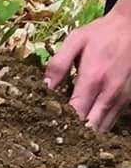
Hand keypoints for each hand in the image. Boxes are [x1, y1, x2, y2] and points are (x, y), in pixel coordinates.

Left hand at [46, 10, 130, 131]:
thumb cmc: (103, 33)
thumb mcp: (76, 40)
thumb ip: (58, 64)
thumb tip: (45, 88)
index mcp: (93, 78)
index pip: (75, 115)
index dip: (62, 125)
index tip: (50, 126)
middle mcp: (109, 93)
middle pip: (90, 129)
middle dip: (74, 134)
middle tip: (59, 133)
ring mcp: (121, 98)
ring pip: (102, 129)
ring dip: (87, 134)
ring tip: (72, 130)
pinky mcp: (128, 99)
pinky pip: (111, 122)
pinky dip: (99, 126)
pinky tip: (88, 121)